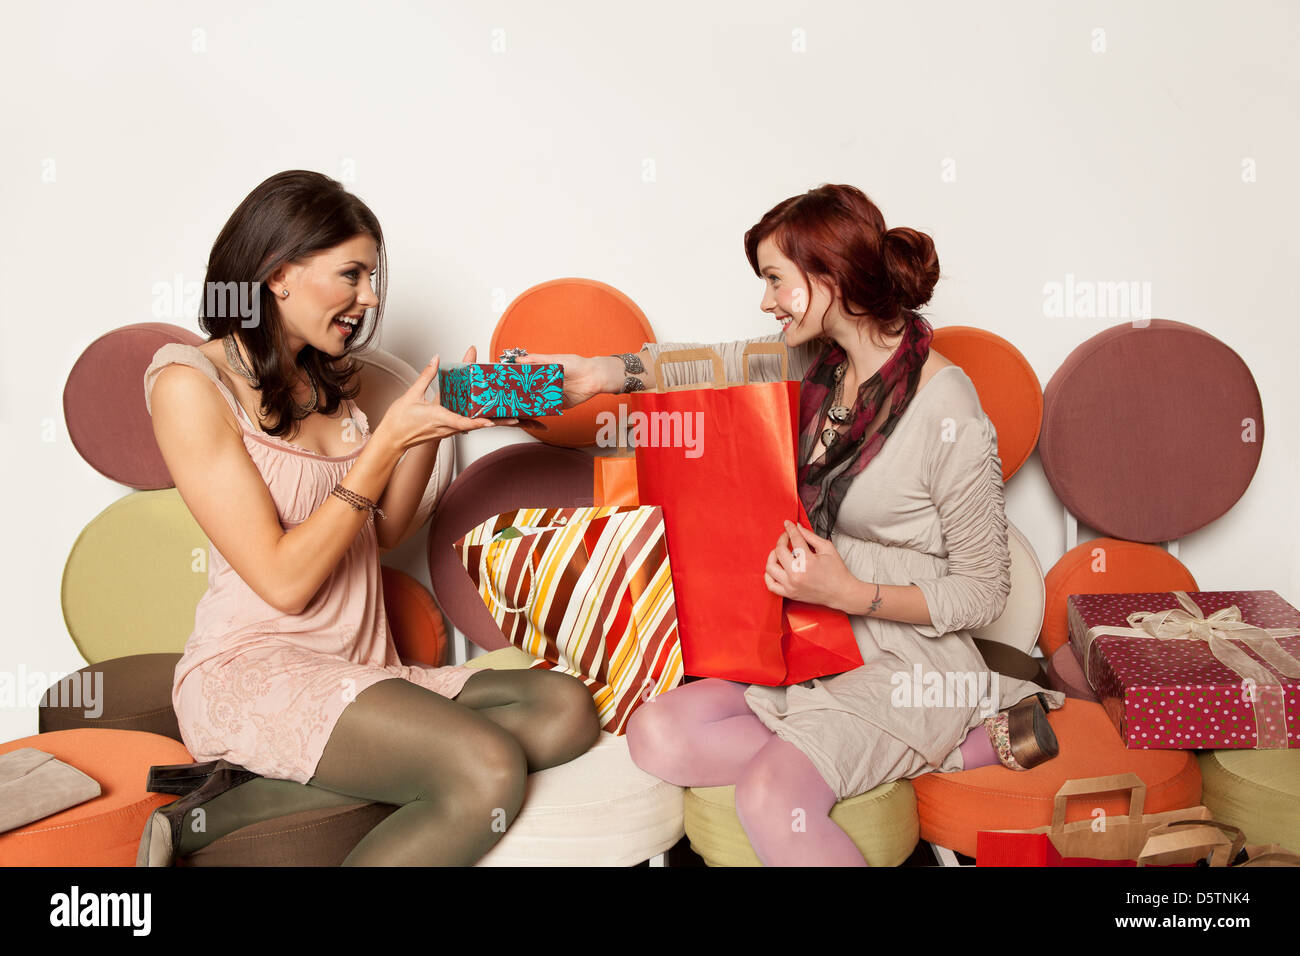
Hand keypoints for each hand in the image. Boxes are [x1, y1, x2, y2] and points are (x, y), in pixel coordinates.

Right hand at [373, 346, 515, 451]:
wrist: (391, 440)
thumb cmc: (399, 422)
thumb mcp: (411, 395)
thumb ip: (426, 376)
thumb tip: (436, 360)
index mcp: (438, 418)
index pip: (462, 422)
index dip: (477, 422)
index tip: (490, 420)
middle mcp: (446, 427)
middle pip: (475, 425)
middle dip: (496, 422)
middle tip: (516, 417)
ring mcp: (448, 430)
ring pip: (473, 426)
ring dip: (491, 422)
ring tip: (511, 416)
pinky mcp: (447, 430)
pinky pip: (466, 425)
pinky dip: (479, 420)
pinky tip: (489, 414)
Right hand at [512, 351, 617, 407]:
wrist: (593, 377)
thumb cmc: (575, 364)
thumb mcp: (554, 359)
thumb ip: (537, 359)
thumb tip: (519, 359)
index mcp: (542, 373)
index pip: (525, 378)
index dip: (516, 381)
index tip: (504, 383)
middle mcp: (545, 385)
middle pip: (529, 391)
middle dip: (520, 394)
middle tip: (508, 397)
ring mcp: (551, 395)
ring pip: (536, 401)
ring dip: (528, 404)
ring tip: (517, 406)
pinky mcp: (558, 405)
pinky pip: (547, 409)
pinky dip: (540, 411)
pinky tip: (533, 412)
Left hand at [764, 520, 856, 610]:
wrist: (841, 593)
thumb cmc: (837, 571)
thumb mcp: (827, 548)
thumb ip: (810, 536)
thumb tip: (797, 527)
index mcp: (808, 562)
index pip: (794, 539)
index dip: (790, 529)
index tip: (788, 524)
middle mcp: (797, 574)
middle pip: (779, 551)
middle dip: (782, 540)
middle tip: (786, 537)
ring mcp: (791, 585)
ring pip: (770, 567)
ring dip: (772, 556)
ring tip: (780, 552)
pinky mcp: (790, 594)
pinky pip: (770, 584)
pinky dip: (768, 575)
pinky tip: (776, 568)